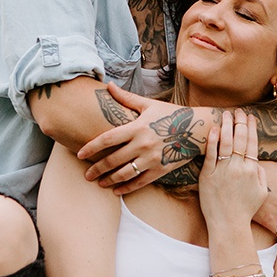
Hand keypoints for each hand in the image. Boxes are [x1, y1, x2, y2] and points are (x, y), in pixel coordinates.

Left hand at [77, 83, 204, 193]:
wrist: (196, 129)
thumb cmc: (170, 115)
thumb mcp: (149, 104)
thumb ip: (126, 98)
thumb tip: (108, 85)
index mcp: (137, 127)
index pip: (108, 139)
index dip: (92, 147)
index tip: (80, 154)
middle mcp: (143, 144)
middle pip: (113, 160)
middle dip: (97, 169)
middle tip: (86, 175)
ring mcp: (152, 158)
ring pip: (125, 173)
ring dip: (109, 180)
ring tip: (100, 183)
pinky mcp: (160, 169)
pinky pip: (140, 182)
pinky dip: (127, 188)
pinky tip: (116, 191)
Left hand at [198, 110, 268, 230]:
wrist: (228, 224)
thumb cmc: (245, 210)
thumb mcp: (261, 193)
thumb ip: (261, 175)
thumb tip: (257, 162)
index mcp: (252, 170)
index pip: (252, 143)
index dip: (251, 128)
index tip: (250, 117)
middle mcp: (238, 168)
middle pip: (240, 139)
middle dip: (240, 122)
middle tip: (239, 111)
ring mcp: (223, 171)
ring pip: (226, 143)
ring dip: (227, 126)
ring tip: (225, 114)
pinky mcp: (208, 175)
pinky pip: (210, 155)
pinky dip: (213, 141)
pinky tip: (214, 130)